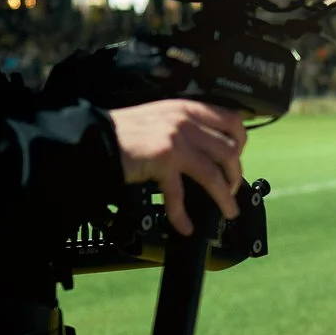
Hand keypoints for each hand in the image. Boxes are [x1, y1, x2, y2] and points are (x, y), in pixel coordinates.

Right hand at [110, 99, 247, 234]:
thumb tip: (207, 149)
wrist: (95, 137)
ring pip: (214, 173)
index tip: (237, 158)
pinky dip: (183, 214)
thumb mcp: (161, 117)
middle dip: (235, 175)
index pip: (232, 121)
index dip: (240, 143)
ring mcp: (175, 140)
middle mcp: (185, 121)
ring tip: (228, 211)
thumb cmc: (124, 132)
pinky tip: (185, 226)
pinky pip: (180, 194)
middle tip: (231, 189)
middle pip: (228, 151)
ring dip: (224, 197)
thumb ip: (185, 126)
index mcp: (187, 108)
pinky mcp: (163, 160)